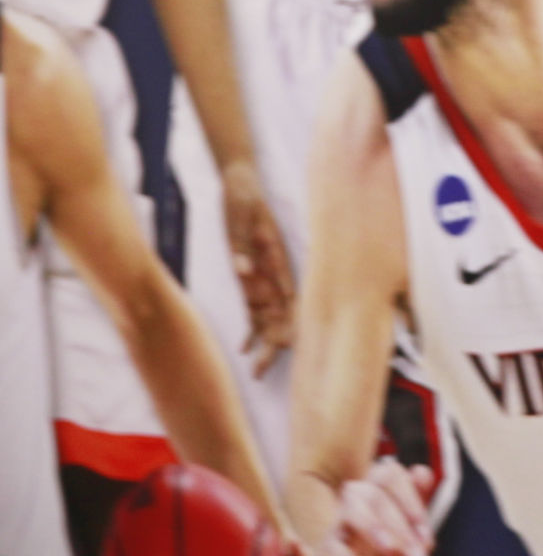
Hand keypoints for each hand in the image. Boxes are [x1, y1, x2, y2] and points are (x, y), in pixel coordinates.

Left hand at [220, 159, 295, 375]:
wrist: (240, 185)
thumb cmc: (244, 200)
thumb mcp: (242, 218)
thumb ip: (242, 245)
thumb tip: (243, 270)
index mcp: (276, 258)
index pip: (287, 295)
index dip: (289, 320)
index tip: (288, 345)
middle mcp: (273, 272)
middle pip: (280, 313)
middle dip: (275, 342)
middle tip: (264, 370)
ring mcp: (262, 275)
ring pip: (268, 315)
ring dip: (265, 341)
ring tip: (258, 370)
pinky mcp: (250, 276)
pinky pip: (253, 307)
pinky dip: (251, 327)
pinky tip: (245, 346)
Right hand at [319, 460, 435, 555]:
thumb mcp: (414, 546)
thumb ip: (418, 512)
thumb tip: (421, 471)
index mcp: (382, 496)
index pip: (391, 475)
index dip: (412, 500)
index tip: (427, 539)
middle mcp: (359, 505)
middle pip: (374, 493)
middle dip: (400, 524)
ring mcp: (340, 528)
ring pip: (352, 508)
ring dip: (374, 526)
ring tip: (392, 551)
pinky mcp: (326, 555)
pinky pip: (331, 547)